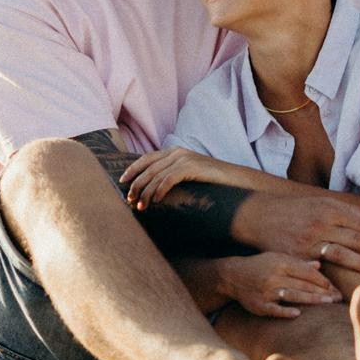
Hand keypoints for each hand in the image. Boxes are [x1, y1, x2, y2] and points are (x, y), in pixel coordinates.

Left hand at [119, 147, 252, 207]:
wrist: (237, 180)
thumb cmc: (212, 183)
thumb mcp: (188, 177)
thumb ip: (172, 177)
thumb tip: (152, 192)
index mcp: (174, 152)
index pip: (146, 159)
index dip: (132, 170)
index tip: (122, 182)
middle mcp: (177, 152)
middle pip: (148, 168)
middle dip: (136, 185)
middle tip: (129, 200)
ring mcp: (185, 158)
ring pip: (156, 175)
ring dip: (146, 192)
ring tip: (140, 207)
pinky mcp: (192, 166)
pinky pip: (169, 179)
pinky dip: (160, 190)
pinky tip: (156, 201)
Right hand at [216, 253, 340, 318]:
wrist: (232, 275)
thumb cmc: (260, 265)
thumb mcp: (277, 258)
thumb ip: (298, 263)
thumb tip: (320, 264)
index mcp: (281, 262)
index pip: (307, 271)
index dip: (323, 280)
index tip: (335, 287)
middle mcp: (275, 275)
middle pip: (303, 284)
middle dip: (322, 291)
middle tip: (338, 298)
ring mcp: (266, 290)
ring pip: (293, 295)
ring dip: (311, 299)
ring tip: (327, 303)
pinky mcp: (259, 305)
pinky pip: (274, 309)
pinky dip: (286, 311)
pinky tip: (298, 313)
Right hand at [230, 191, 359, 277]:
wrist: (261, 217)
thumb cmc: (296, 211)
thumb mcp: (319, 203)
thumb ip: (345, 211)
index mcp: (328, 209)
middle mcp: (320, 224)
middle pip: (356, 240)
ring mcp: (308, 241)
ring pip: (342, 255)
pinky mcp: (297, 256)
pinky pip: (320, 269)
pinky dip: (336, 278)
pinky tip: (347, 285)